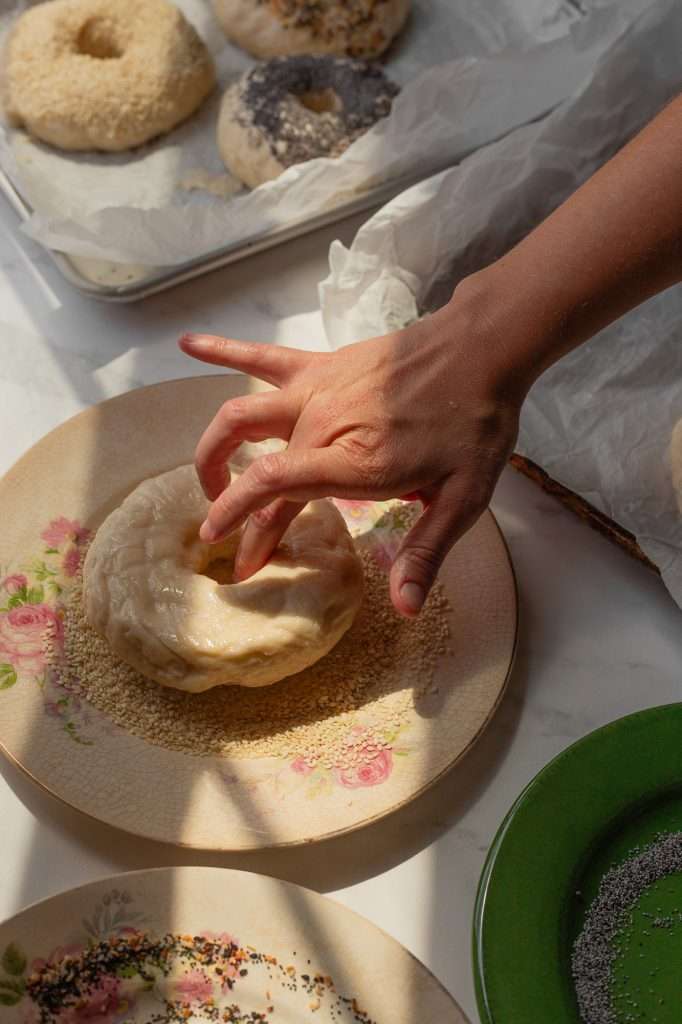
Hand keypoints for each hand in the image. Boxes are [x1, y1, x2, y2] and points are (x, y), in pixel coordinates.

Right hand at [179, 285, 524, 616]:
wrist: (481, 349)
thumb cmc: (474, 423)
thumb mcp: (462, 498)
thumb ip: (426, 551)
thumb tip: (404, 607)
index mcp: (349, 460)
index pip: (275, 498)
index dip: (250, 535)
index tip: (240, 567)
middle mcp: (319, 422)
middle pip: (252, 466)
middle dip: (227, 503)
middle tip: (225, 527)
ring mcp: (314, 388)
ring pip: (237, 413)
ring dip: (212, 447)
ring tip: (206, 474)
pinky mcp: (319, 365)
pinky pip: (260, 357)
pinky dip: (220, 350)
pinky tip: (186, 343)